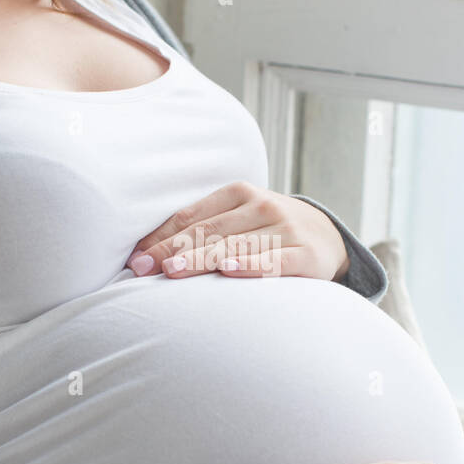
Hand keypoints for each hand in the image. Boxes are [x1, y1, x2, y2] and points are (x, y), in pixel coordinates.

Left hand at [126, 181, 349, 281]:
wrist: (328, 236)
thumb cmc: (269, 230)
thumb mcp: (239, 218)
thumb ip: (200, 228)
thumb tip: (145, 250)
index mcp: (239, 193)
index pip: (193, 216)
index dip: (162, 237)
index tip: (136, 259)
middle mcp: (262, 206)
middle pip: (209, 232)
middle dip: (173, 251)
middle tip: (145, 268)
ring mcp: (286, 229)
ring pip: (237, 246)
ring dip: (202, 259)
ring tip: (174, 271)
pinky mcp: (306, 255)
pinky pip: (274, 261)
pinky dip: (250, 266)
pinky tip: (229, 270)